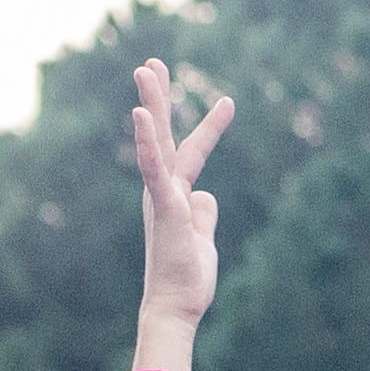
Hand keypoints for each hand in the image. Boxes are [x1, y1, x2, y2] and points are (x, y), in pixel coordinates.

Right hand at [129, 59, 234, 363]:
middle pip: (164, 136)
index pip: (191, 152)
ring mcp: (161, 197)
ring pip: (156, 143)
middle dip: (158, 99)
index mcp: (175, 195)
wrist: (175, 307)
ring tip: (146, 71)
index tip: (228, 102)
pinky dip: (148, 143)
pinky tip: (141, 116)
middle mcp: (163, 190)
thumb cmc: (187, 278)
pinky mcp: (164, 208)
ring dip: (151, 106)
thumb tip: (205, 195)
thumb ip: (203, 213)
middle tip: (152, 63)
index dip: (209, 127)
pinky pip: (153, 169)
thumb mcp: (202, 237)